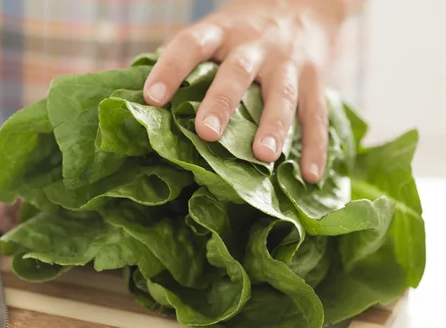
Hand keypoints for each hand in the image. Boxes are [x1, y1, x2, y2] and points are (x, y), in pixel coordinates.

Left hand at [143, 0, 347, 182]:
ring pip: (282, 94)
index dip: (171, 69)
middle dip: (222, 102)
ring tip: (263, 156)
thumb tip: (143, 103)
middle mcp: (256, 44)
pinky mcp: (316, 80)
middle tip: (206, 132)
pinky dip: (315, 147)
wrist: (306, 3)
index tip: (152, 98)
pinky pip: (317, 115)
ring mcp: (289, 62)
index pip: (192, 45)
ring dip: (274, 126)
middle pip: (237, 72)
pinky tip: (310, 176)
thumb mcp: (217, 31)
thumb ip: (189, 62)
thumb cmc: (245, 30)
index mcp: (223, 31)